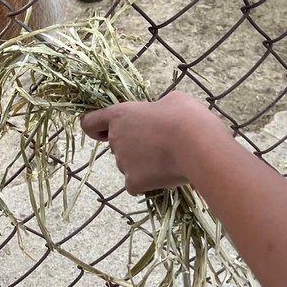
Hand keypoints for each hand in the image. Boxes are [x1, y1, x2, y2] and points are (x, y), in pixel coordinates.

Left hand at [80, 92, 230, 193]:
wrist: (197, 146)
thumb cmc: (185, 118)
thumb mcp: (171, 101)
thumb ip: (156, 109)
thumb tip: (160, 115)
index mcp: (119, 115)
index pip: (90, 123)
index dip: (97, 128)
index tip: (105, 132)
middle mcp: (115, 139)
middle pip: (117, 145)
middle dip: (133, 146)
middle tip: (159, 144)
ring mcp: (122, 162)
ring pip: (128, 165)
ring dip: (142, 164)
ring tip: (169, 158)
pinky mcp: (133, 182)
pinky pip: (135, 185)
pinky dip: (147, 183)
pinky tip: (165, 175)